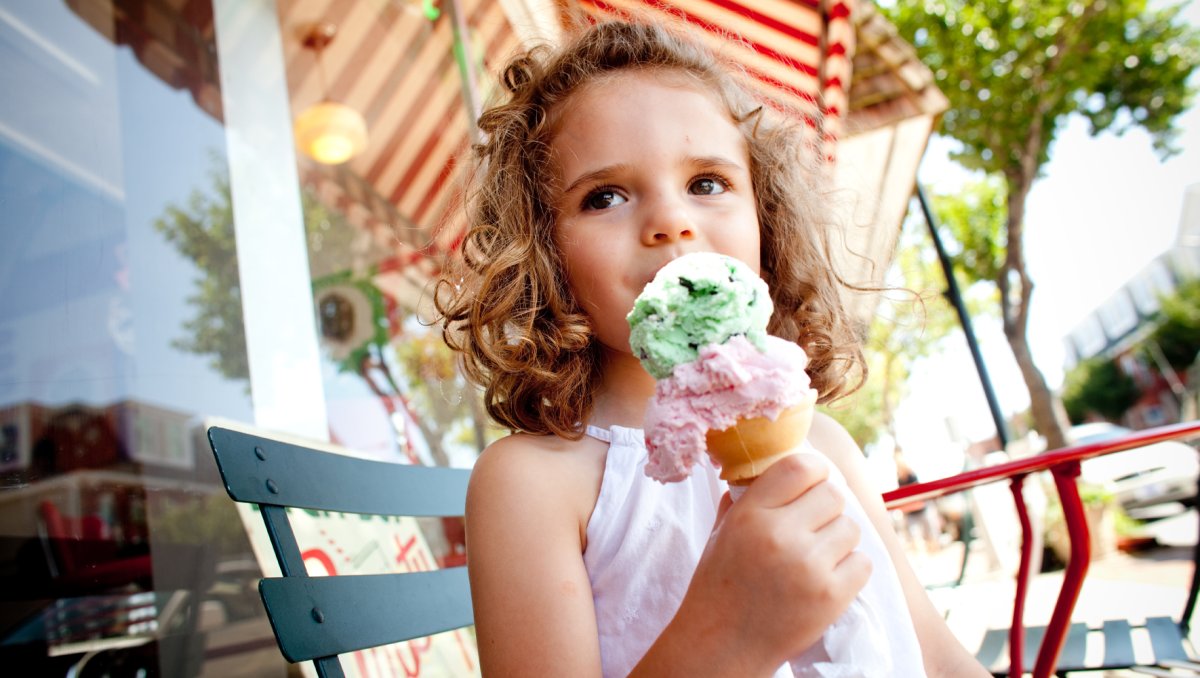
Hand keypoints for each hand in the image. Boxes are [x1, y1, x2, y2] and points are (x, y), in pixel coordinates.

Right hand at [676, 453, 871, 671]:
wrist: (723, 644)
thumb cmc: (720, 585)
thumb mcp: (721, 533)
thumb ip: (746, 499)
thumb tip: (780, 471)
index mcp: (750, 515)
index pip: (801, 466)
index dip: (814, 471)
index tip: (811, 484)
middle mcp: (780, 535)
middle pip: (833, 495)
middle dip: (826, 508)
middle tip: (812, 527)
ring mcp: (808, 566)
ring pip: (851, 528)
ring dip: (838, 539)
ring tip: (816, 557)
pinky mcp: (831, 596)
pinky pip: (862, 562)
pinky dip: (849, 569)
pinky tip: (825, 578)